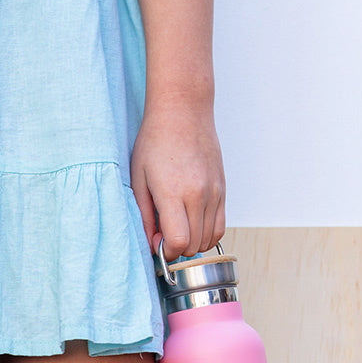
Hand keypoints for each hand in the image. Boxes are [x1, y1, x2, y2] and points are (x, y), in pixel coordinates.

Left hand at [130, 98, 224, 263]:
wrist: (183, 111)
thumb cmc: (155, 142)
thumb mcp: (138, 180)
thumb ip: (145, 216)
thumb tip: (152, 244)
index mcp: (174, 192)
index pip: (179, 242)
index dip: (166, 251)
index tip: (156, 242)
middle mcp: (199, 194)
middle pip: (194, 245)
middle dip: (177, 249)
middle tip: (163, 234)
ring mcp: (214, 192)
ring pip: (209, 239)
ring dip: (192, 242)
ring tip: (178, 227)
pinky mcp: (223, 189)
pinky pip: (220, 226)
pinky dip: (206, 233)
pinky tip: (192, 223)